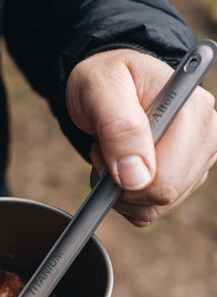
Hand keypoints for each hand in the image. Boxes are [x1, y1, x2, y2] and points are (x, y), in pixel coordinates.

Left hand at [66, 48, 216, 225]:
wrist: (108, 84)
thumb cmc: (105, 79)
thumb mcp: (100, 88)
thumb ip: (119, 128)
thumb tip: (137, 178)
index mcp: (192, 111)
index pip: (166, 178)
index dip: (124, 178)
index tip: (102, 150)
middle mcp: (205, 136)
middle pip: (164, 195)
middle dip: (121, 184)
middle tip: (103, 151)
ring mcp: (197, 158)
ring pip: (156, 206)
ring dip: (120, 191)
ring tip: (110, 153)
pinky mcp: (185, 175)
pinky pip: (151, 209)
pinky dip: (126, 199)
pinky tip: (120, 168)